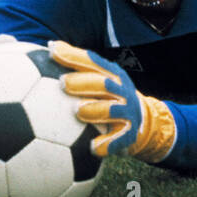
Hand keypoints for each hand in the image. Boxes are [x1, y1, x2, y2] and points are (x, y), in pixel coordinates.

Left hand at [48, 41, 176, 162]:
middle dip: (83, 82)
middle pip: (103, 83)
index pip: (92, 62)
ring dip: (95, 109)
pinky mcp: (130, 134)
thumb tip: (49, 48)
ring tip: (78, 111)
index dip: (72, 55)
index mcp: (112, 75)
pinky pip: (119, 140)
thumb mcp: (102, 79)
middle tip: (62, 83)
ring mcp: (128, 112)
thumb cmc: (112, 98)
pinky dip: (107, 144)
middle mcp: (121, 91)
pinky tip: (92, 148)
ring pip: (112, 110)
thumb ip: (79, 68)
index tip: (52, 51)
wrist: (146, 122)